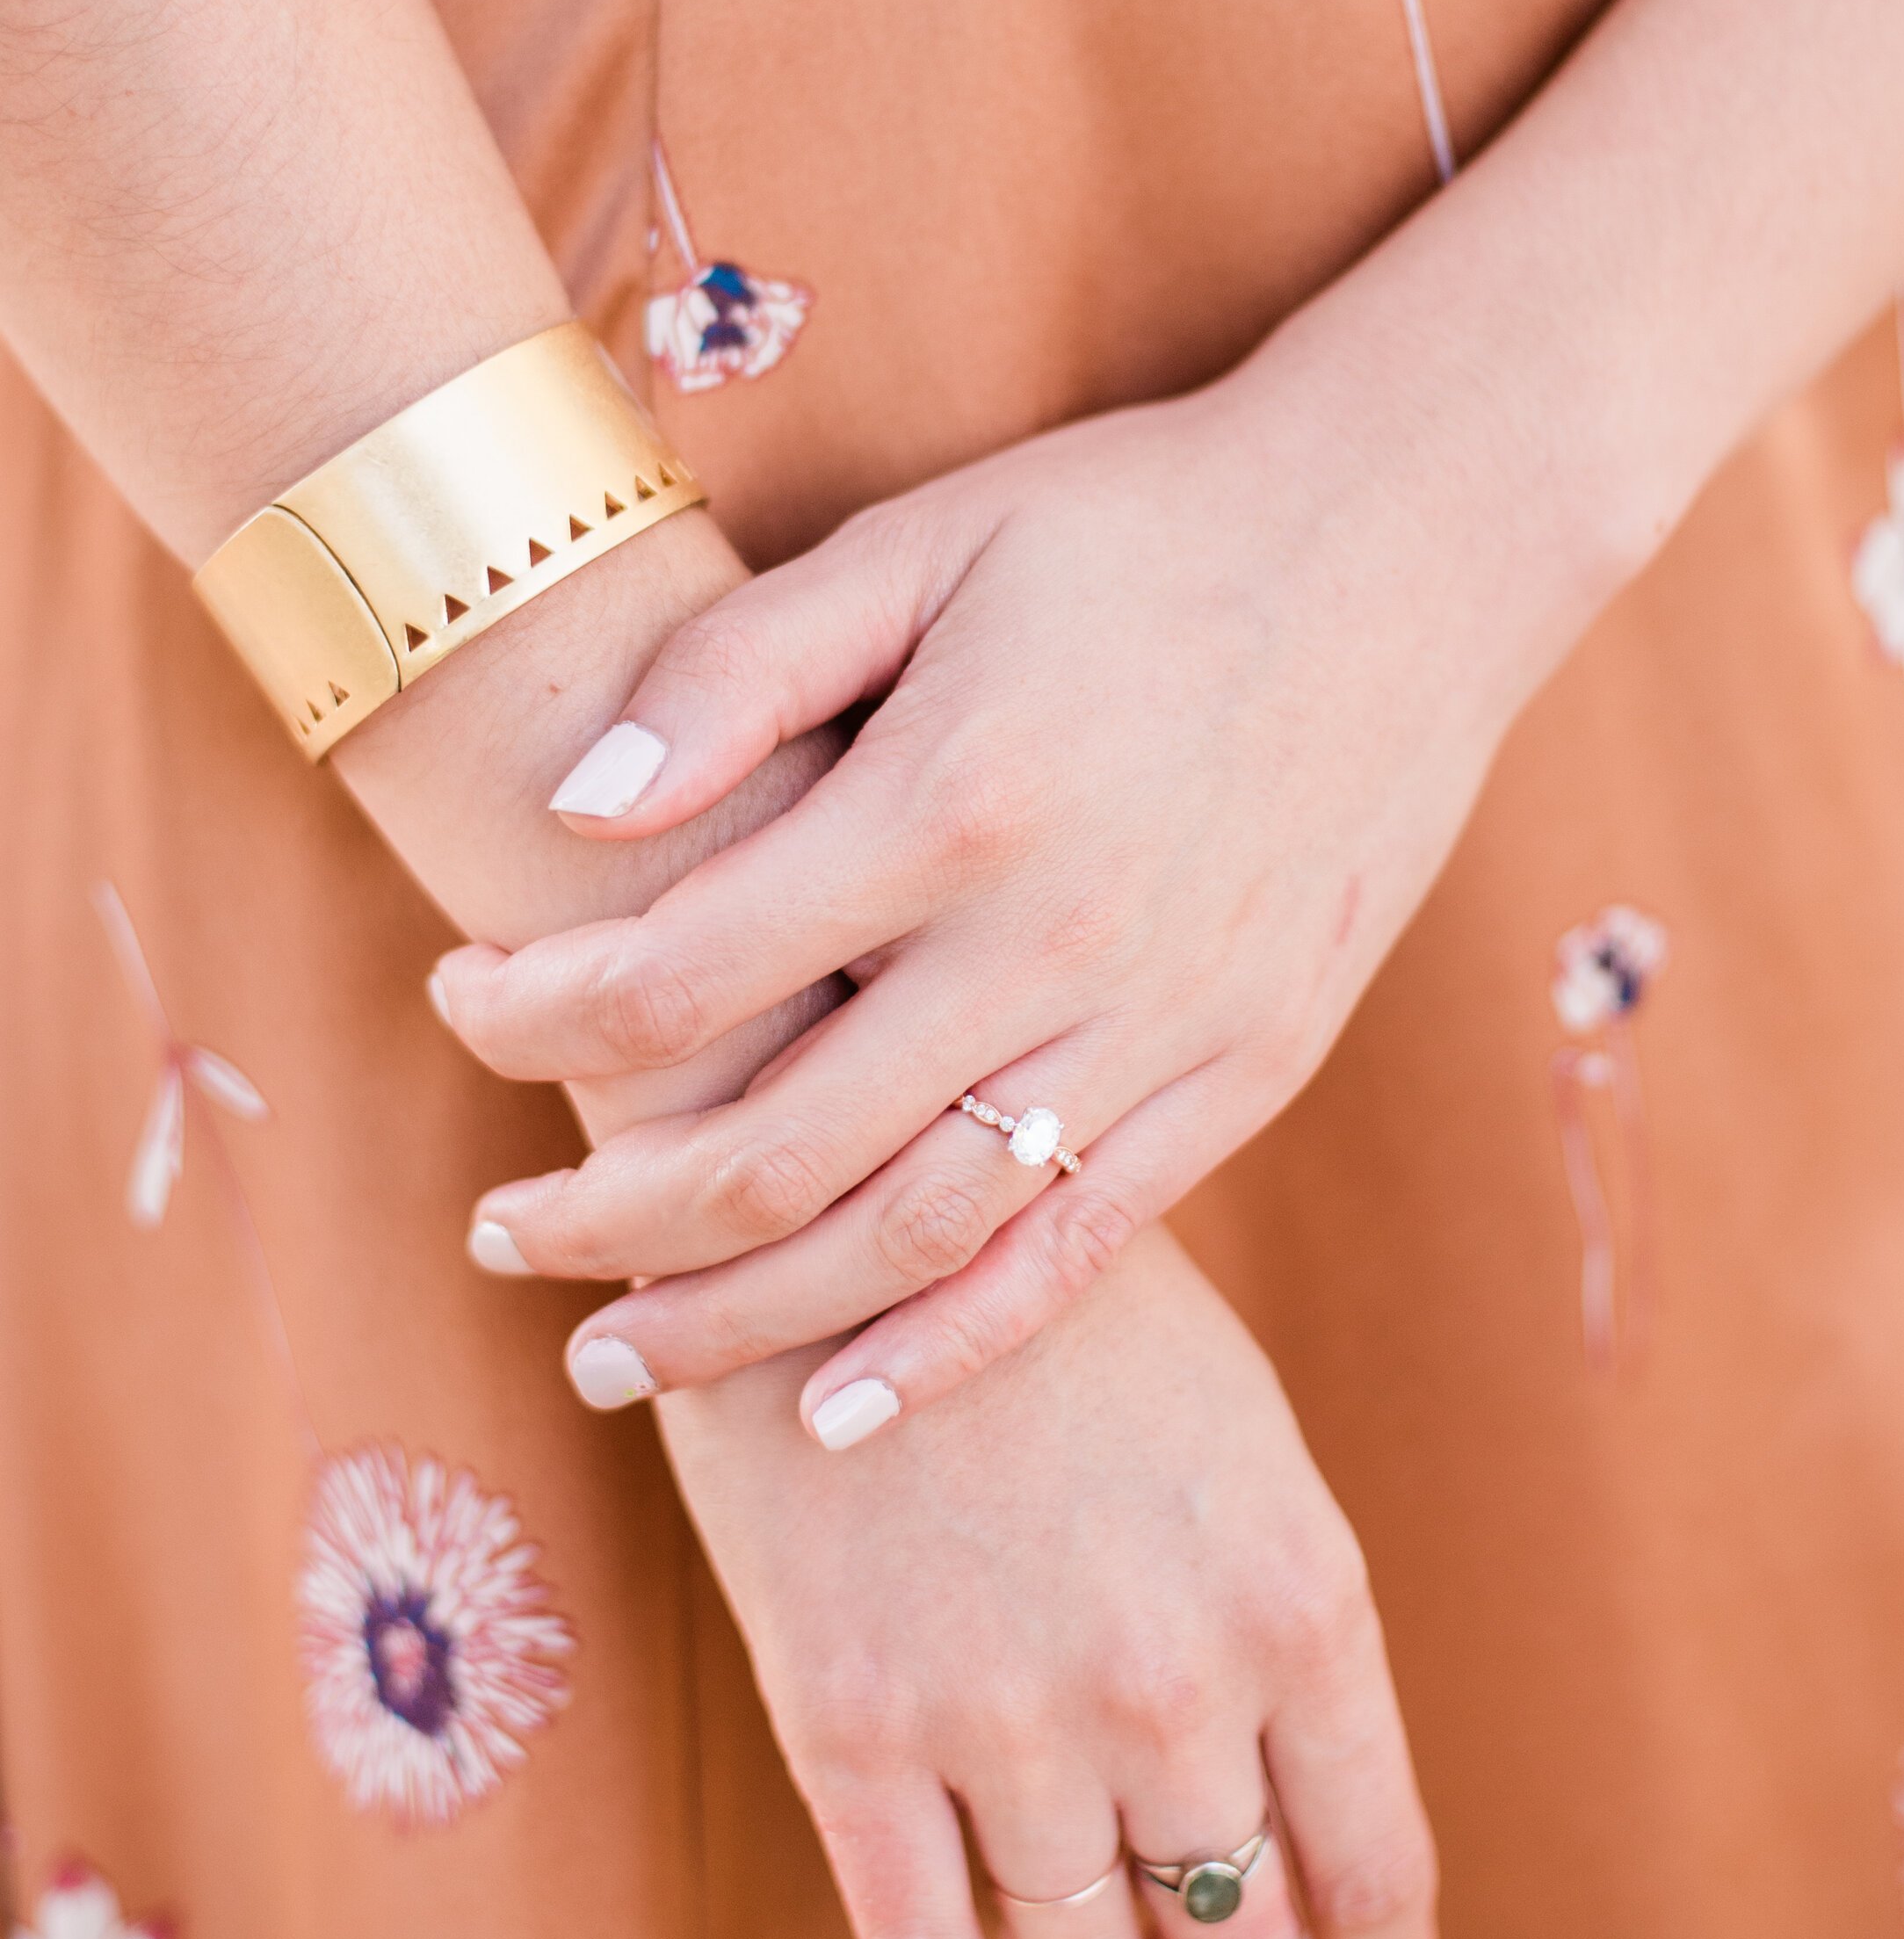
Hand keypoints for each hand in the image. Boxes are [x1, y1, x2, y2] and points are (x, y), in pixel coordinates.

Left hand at [435, 345, 1522, 1434]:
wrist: (1406, 551)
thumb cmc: (1137, 527)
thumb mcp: (924, 540)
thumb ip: (741, 669)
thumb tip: (577, 812)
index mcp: (948, 800)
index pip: (672, 976)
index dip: (532, 1014)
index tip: (462, 1003)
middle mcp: (1051, 943)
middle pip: (770, 1153)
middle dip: (601, 1220)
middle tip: (496, 1235)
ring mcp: (1160, 1028)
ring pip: (909, 1239)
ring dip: (741, 1322)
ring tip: (616, 1359)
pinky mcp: (1243, 1075)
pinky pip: (1076, 1255)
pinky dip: (950, 1351)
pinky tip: (841, 1411)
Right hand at [654, 1223, 1438, 1938]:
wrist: (854, 1208)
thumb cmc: (1066, 1317)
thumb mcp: (1241, 1443)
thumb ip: (1280, 1624)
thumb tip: (1302, 1811)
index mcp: (1300, 1600)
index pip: (1375, 1865)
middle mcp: (1171, 1683)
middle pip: (1227, 1937)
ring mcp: (1007, 1718)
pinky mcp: (852, 1731)